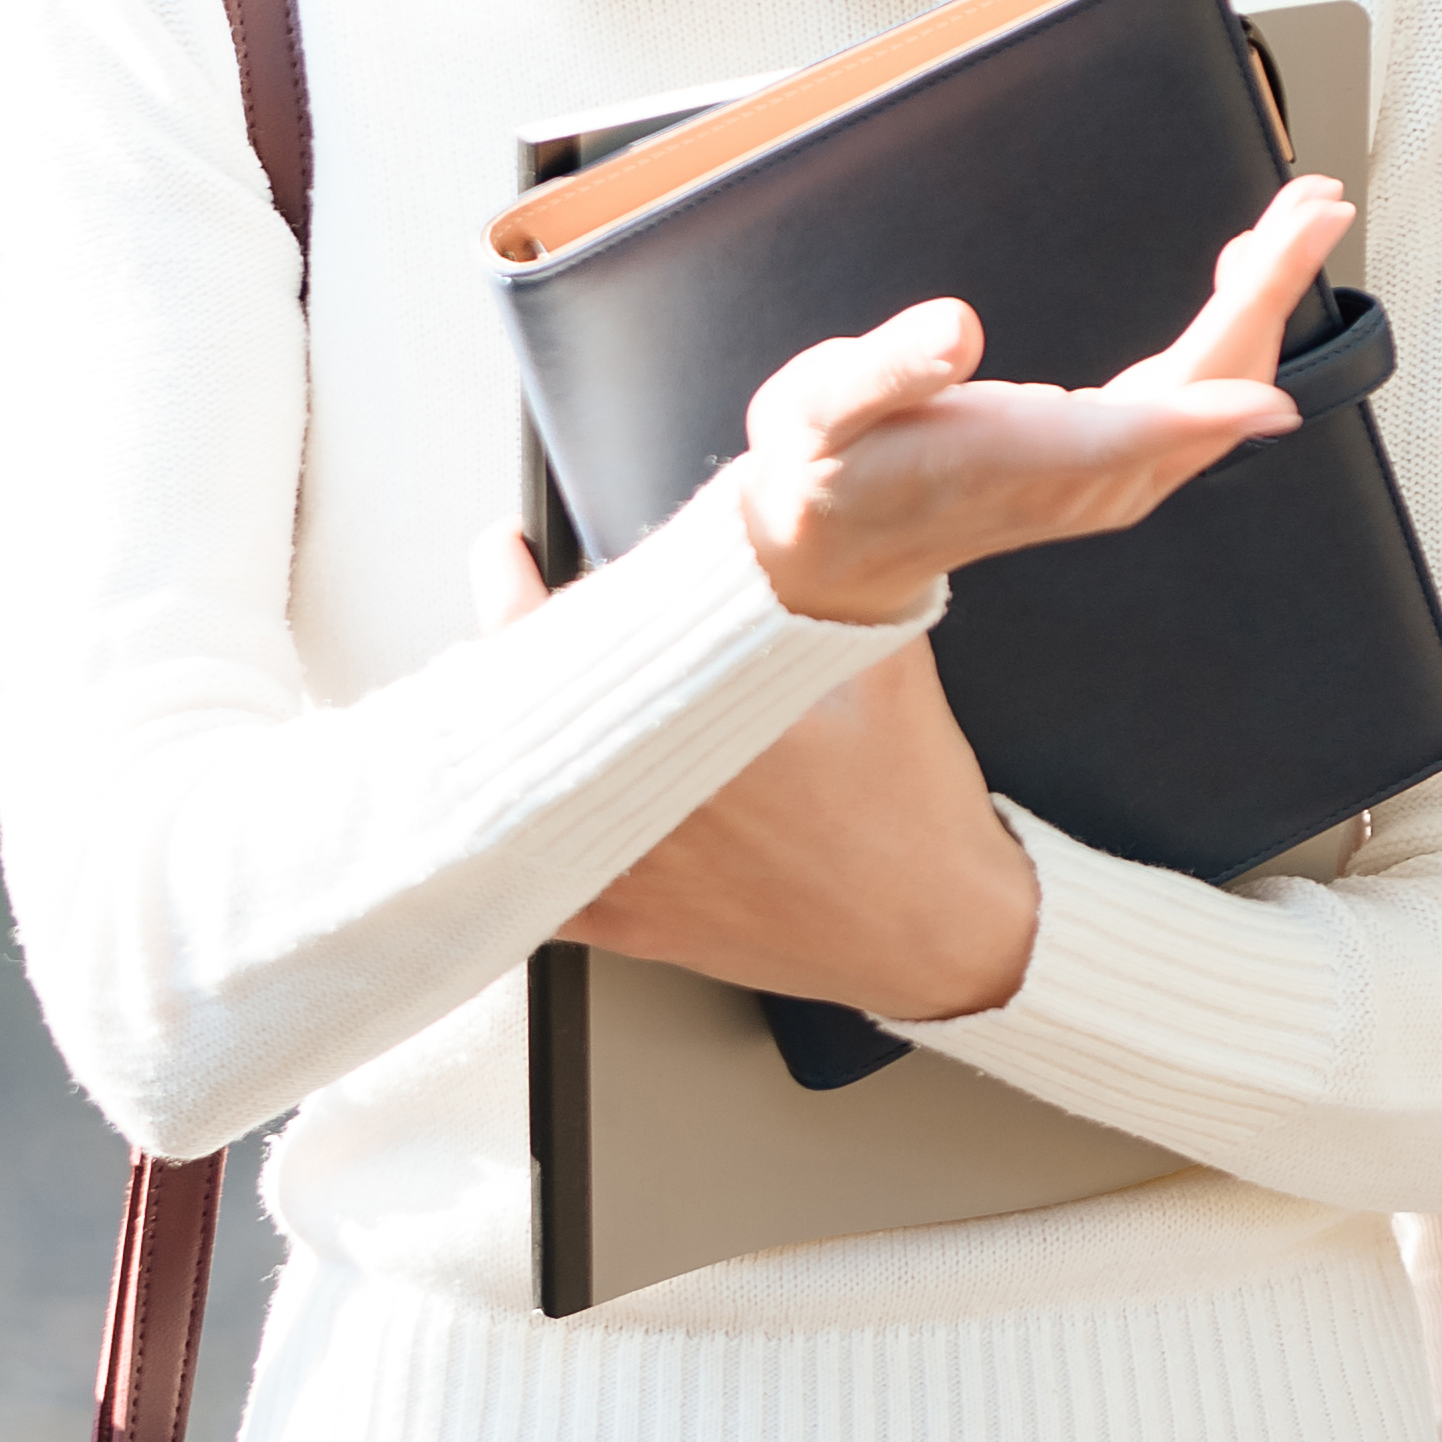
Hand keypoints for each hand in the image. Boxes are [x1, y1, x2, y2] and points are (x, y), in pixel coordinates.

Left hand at [517, 553, 1041, 1023]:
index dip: (517, 588)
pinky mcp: (635, 927)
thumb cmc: (915, 807)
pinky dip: (518, 843)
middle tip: (508, 605)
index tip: (509, 551)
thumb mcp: (887, 664)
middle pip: (528, 717)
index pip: (569, 644)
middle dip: (508, 656)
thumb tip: (799, 511)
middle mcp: (651, 806)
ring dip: (506, 745)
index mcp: (702, 730)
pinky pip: (539, 886)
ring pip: (519, 801)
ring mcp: (634, 874)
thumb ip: (833, 581)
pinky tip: (517, 804)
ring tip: (503, 697)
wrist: (939, 930)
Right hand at [719, 179, 1348, 628]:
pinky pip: (1203, 400)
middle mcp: (1087, 477)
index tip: (1274, 395)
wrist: (835, 544)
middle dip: (1269, 292)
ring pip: (1220, 391)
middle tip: (1313, 205)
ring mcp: (1113, 477)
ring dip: (1267, 302)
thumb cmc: (829, 466)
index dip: (1202, 416)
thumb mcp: (821, 407)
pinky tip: (1243, 284)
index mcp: (1019, 457)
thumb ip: (890, 369)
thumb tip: (954, 329)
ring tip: (1299, 219)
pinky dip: (1239, 333)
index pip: (1128, 437)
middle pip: (1206, 387)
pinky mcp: (1119, 465)